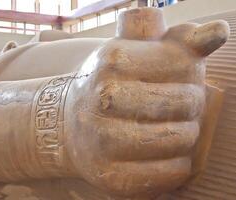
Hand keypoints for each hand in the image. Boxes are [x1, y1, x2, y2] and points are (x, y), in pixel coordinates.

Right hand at [65, 8, 228, 198]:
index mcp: (112, 61)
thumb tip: (219, 32)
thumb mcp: (135, 53)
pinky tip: (163, 153)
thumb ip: (178, 41)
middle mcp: (104, 99)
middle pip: (185, 103)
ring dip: (186, 134)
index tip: (177, 76)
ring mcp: (104, 139)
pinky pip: (170, 173)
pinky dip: (177, 164)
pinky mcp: (111, 175)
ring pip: (180, 140)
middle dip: (191, 104)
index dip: (190, 71)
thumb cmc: (109, 85)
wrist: (69, 123)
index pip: (183, 63)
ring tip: (171, 128)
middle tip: (179, 105)